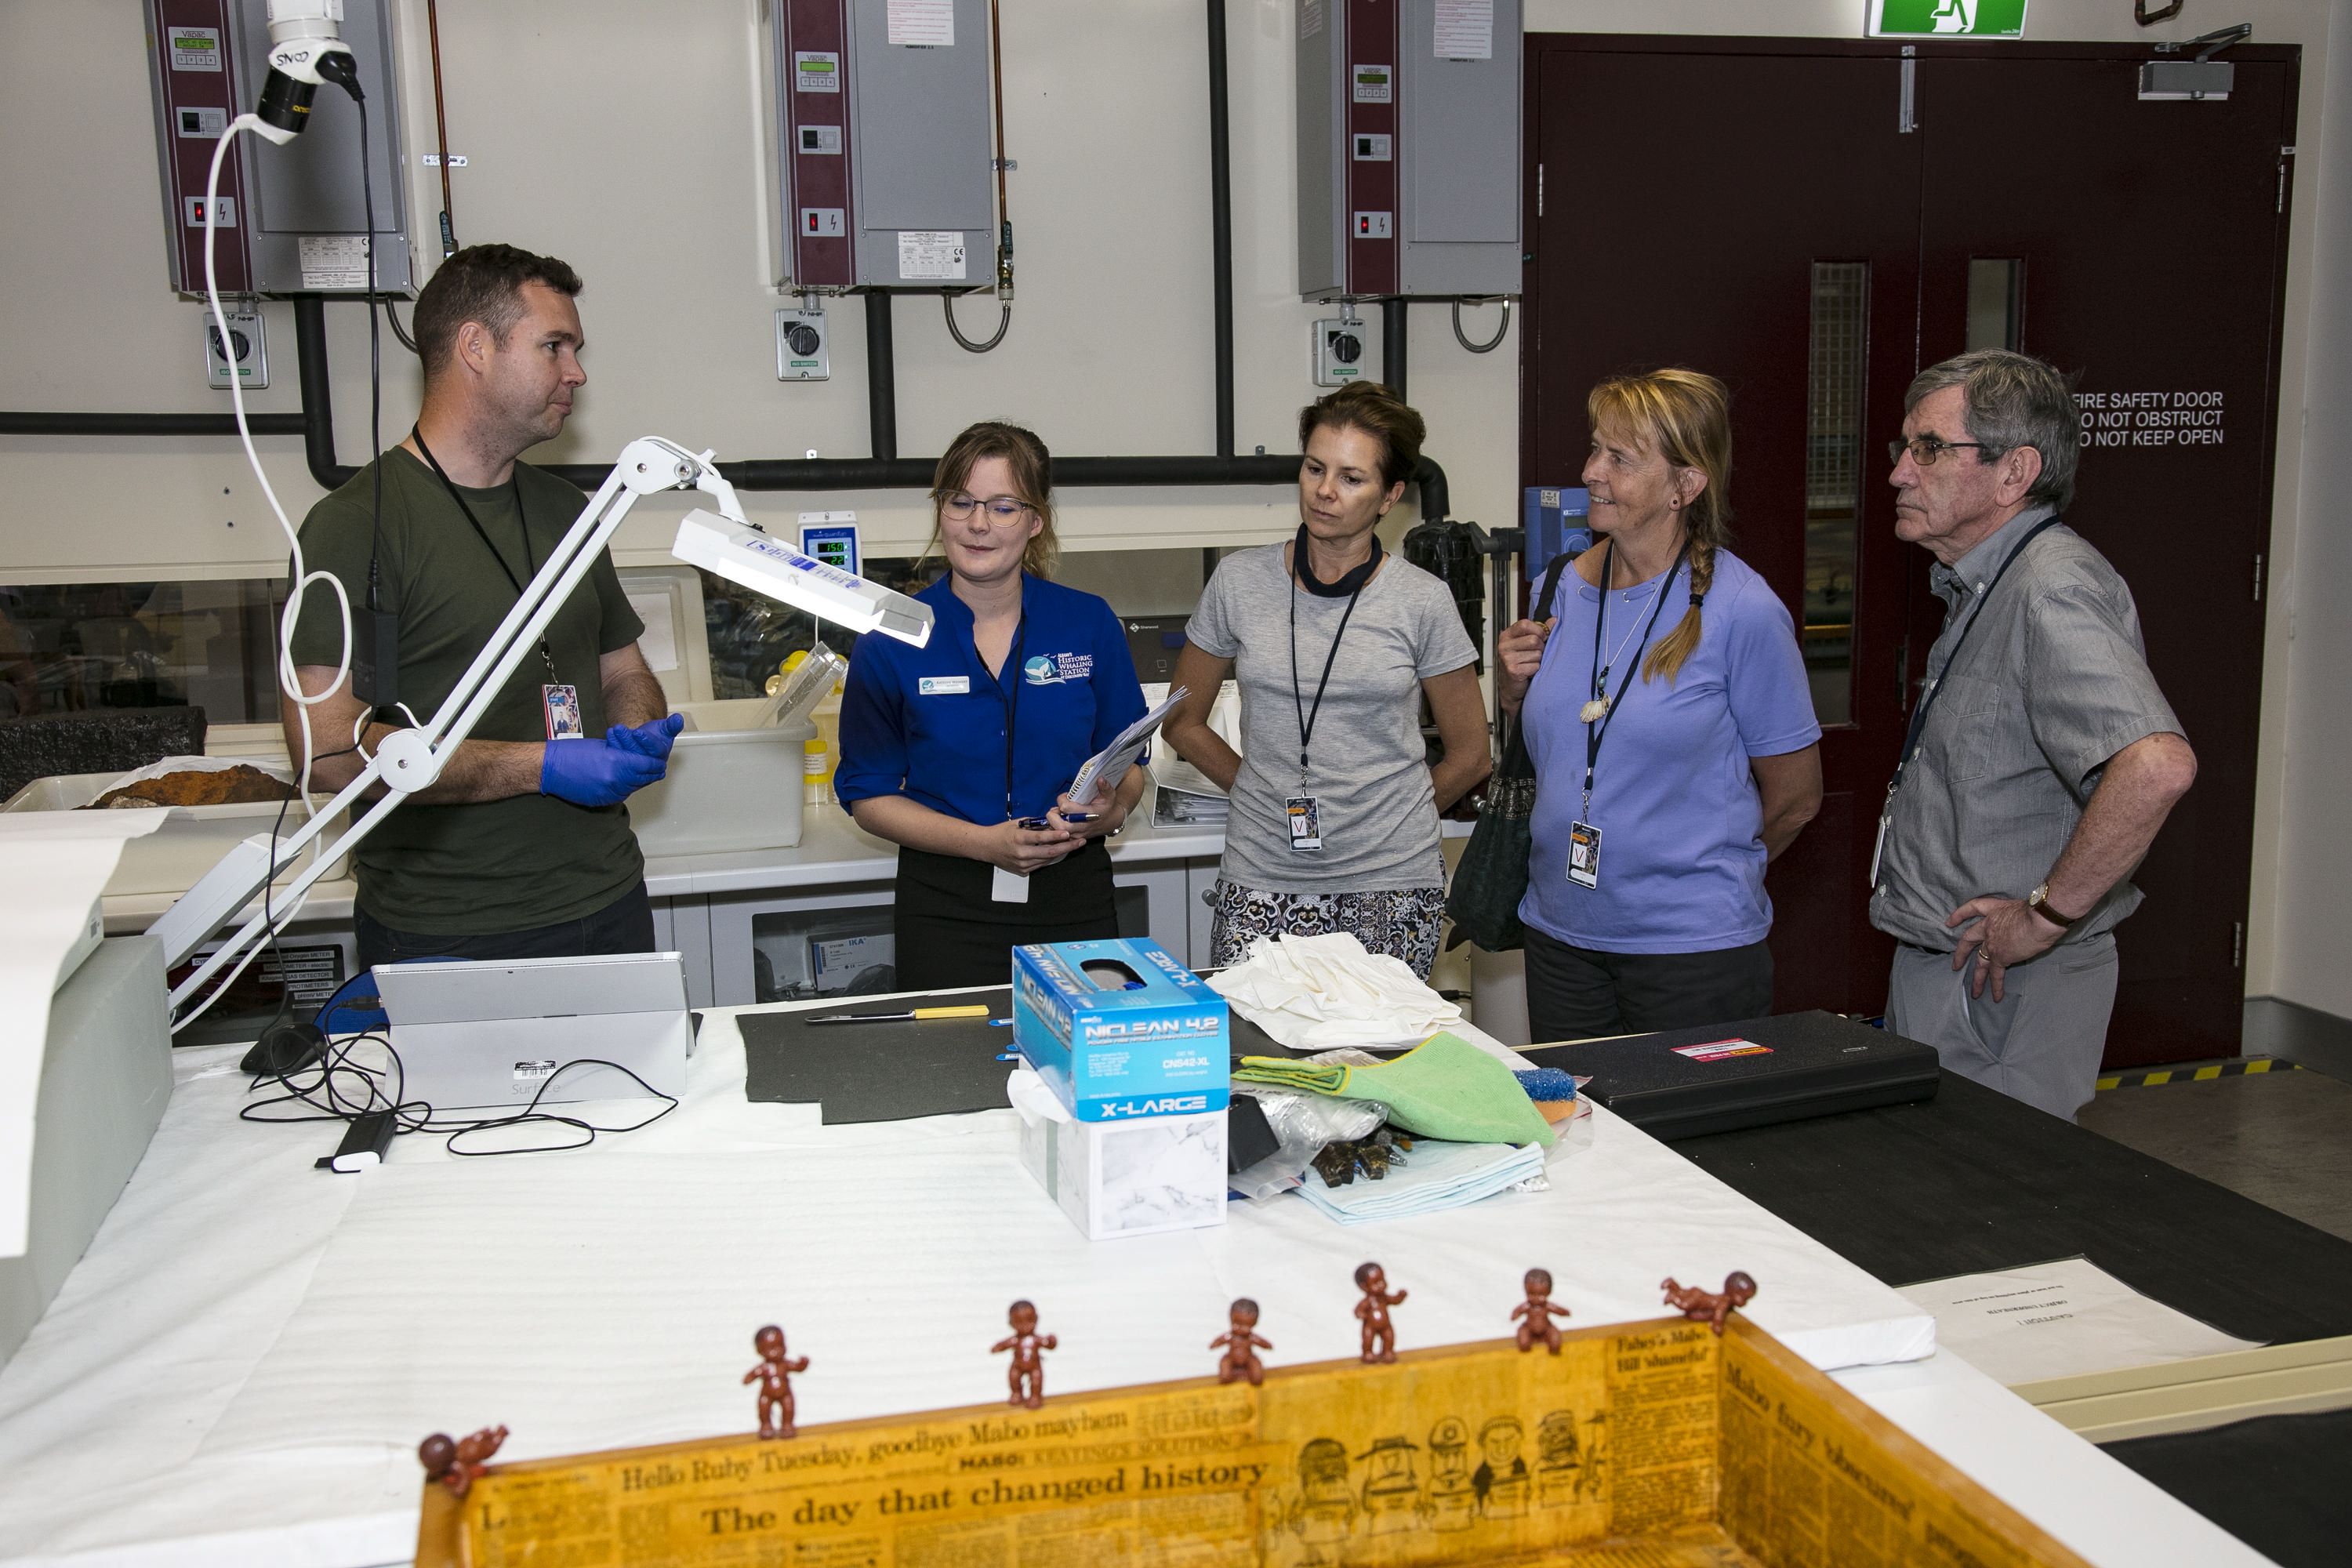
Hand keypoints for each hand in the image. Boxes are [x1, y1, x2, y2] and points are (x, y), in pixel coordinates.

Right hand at [539, 736, 665, 807]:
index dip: (655, 762)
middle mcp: (615, 781)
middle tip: (654, 766)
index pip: (647, 765)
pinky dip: (624, 787)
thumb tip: (639, 760)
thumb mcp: (604, 746)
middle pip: (644, 779)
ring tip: (639, 772)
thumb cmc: (572, 752)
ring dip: (638, 780)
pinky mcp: (601, 801)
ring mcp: (608, 794)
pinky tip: (622, 780)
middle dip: (650, 772)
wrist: (549, 768)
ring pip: (633, 788)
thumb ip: (624, 754)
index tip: (658, 760)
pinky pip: (620, 795)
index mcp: (616, 763)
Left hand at [606, 712, 683, 760]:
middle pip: (638, 753)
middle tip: (620, 728)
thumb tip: (678, 719)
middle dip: (628, 740)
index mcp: (660, 756)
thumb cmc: (656, 736)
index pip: (655, 750)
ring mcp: (635, 764)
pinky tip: (610, 734)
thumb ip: (672, 725)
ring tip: (615, 729)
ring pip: (627, 754)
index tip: (638, 732)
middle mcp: (648, 763)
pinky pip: (618, 755)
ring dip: (619, 741)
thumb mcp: (666, 729)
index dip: (646, 741)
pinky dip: (613, 744)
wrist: (644, 741)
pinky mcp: (624, 763)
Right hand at [978, 817, 1077, 875]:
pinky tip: (1059, 851)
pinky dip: (1050, 857)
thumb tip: (1053, 823)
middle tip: (1081, 841)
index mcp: (1018, 839)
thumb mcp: (1017, 823)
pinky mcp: (1023, 871)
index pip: (1041, 838)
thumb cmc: (1002, 832)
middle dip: (1067, 846)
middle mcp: (1021, 854)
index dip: (1055, 836)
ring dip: (1061, 852)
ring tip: (1074, 845)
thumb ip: (1035, 825)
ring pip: (1047, 859)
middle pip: (1049, 852)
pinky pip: (1041, 864)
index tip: (1068, 833)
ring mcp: (1022, 864)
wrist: (985, 847)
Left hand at [1047, 790, 1123, 839]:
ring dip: (1054, 821)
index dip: (1062, 799)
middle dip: (1054, 814)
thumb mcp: (1109, 796)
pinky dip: (1056, 827)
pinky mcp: (1074, 838)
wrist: (1111, 822)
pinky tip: (1060, 819)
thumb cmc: (1108, 808)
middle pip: (1059, 824)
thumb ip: (1104, 787)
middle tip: (1058, 808)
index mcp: (1089, 815)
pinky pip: (1060, 836)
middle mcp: (1082, 827)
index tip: (1066, 796)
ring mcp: (1078, 834)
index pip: (1066, 808)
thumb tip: (1100, 779)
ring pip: (1057, 832)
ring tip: (1059, 813)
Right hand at [1497, 617, 1555, 706]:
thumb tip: (1554, 620)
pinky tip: (1529, 671)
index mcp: (1507, 635)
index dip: (1538, 630)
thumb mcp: (1527, 643)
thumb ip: (1540, 631)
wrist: (1511, 686)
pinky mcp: (1513, 671)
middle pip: (1534, 640)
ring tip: (1530, 663)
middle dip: (1540, 648)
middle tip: (1534, 654)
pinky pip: (1535, 666)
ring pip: (1536, 654)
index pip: (1525, 624)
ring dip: (1538, 660)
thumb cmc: (1520, 663)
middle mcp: (1504, 646)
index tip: (1541, 637)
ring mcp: (1507, 658)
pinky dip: (1535, 670)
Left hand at [1946, 895, 2064, 1001]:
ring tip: (1974, 993)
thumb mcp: (2022, 908)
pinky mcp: (2000, 957)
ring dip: (1978, 979)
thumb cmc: (2038, 910)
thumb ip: (2016, 918)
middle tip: (1955, 965)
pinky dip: (1996, 987)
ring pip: (1980, 962)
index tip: (1949, 922)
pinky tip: (1996, 997)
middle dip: (1961, 953)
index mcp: (1995, 909)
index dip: (1959, 914)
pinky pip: (1996, 974)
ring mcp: (1992, 943)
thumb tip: (2024, 926)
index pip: (1973, 908)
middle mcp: (1989, 926)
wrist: (2040, 920)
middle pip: (1968, 939)